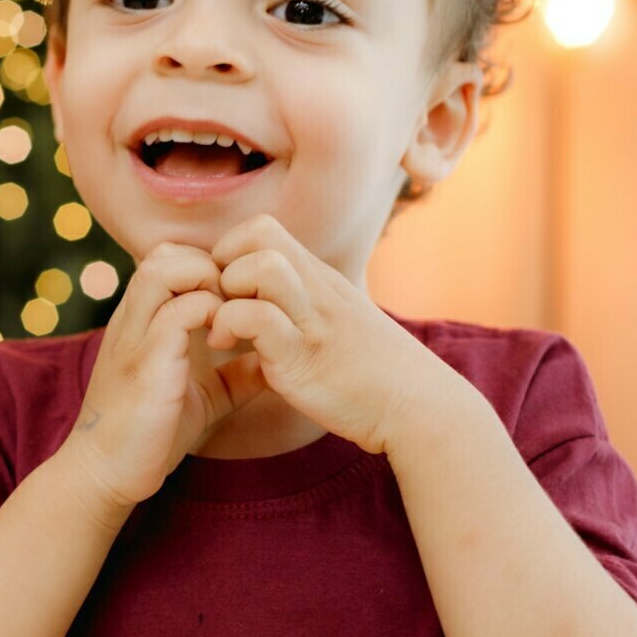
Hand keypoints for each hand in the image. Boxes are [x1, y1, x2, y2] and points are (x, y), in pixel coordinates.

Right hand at [58, 242, 269, 522]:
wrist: (105, 475)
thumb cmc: (151, 436)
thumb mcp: (202, 398)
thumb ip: (234, 376)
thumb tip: (274, 363)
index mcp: (142, 321)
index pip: (170, 258)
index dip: (208, 268)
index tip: (237, 302)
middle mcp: (132, 319)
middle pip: (165, 253)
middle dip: (209, 267)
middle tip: (237, 306)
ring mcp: (134, 338)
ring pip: (164, 269)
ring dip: (205, 282)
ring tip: (228, 317)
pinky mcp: (145, 364)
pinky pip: (177, 313)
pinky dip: (209, 314)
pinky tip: (224, 342)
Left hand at [207, 214, 438, 455]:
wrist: (418, 408)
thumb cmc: (374, 372)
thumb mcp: (336, 320)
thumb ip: (301, 302)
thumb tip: (262, 298)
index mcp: (318, 278)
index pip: (263, 227)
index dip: (230, 249)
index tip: (224, 289)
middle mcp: (316, 288)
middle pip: (258, 232)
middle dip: (222, 263)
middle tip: (218, 304)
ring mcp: (312, 320)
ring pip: (262, 267)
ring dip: (228, 292)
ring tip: (222, 327)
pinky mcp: (305, 357)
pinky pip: (260, 319)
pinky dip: (232, 326)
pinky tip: (227, 349)